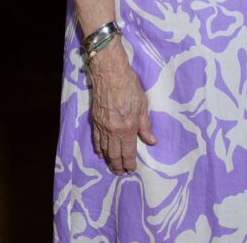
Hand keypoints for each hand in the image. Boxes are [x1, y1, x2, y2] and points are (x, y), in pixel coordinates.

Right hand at [87, 36, 155, 173]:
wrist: (110, 74)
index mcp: (127, 128)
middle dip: (118, 166)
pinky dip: (99, 149)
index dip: (130, 163)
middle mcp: (113, 131)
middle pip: (115, 155)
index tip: (131, 170)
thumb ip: (145, 125)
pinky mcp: (95, 121)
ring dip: (109, 160)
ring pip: (104, 150)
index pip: (128, 152)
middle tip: (121, 172)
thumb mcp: (142, 104)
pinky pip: (96, 141)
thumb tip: (151, 141)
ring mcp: (102, 127)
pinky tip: (101, 153)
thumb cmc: (129, 86)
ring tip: (113, 166)